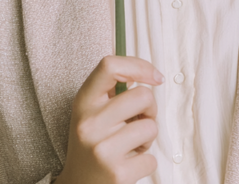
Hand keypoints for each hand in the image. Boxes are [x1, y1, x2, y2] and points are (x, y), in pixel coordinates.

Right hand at [55, 55, 162, 183]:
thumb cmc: (92, 143)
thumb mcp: (91, 111)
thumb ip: (112, 90)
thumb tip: (148, 74)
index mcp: (84, 102)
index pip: (110, 66)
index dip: (139, 66)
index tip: (154, 77)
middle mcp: (90, 123)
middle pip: (143, 96)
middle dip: (150, 108)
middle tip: (140, 120)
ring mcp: (103, 149)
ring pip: (151, 127)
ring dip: (147, 138)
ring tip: (130, 145)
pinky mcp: (117, 174)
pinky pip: (152, 158)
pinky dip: (145, 161)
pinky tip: (128, 164)